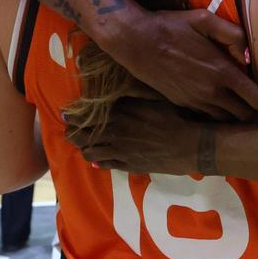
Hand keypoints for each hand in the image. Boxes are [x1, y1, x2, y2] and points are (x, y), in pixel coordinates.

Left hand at [67, 98, 215, 175]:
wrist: (191, 145)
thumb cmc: (176, 116)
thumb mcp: (153, 98)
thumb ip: (132, 94)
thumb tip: (114, 92)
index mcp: (119, 113)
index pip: (86, 114)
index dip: (73, 114)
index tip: (66, 112)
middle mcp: (114, 132)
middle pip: (82, 134)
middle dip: (72, 131)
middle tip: (69, 128)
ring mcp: (119, 151)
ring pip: (90, 152)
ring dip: (83, 146)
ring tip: (81, 143)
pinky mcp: (128, 166)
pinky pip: (104, 165)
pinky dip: (97, 161)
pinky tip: (96, 159)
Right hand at [109, 9, 257, 121]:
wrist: (136, 42)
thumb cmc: (171, 26)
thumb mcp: (204, 19)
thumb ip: (232, 34)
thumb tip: (247, 53)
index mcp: (222, 72)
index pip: (257, 98)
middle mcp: (211, 92)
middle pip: (245, 116)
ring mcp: (196, 101)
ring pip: (227, 120)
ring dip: (239, 117)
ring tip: (248, 112)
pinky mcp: (183, 104)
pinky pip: (208, 117)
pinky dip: (220, 116)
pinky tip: (223, 107)